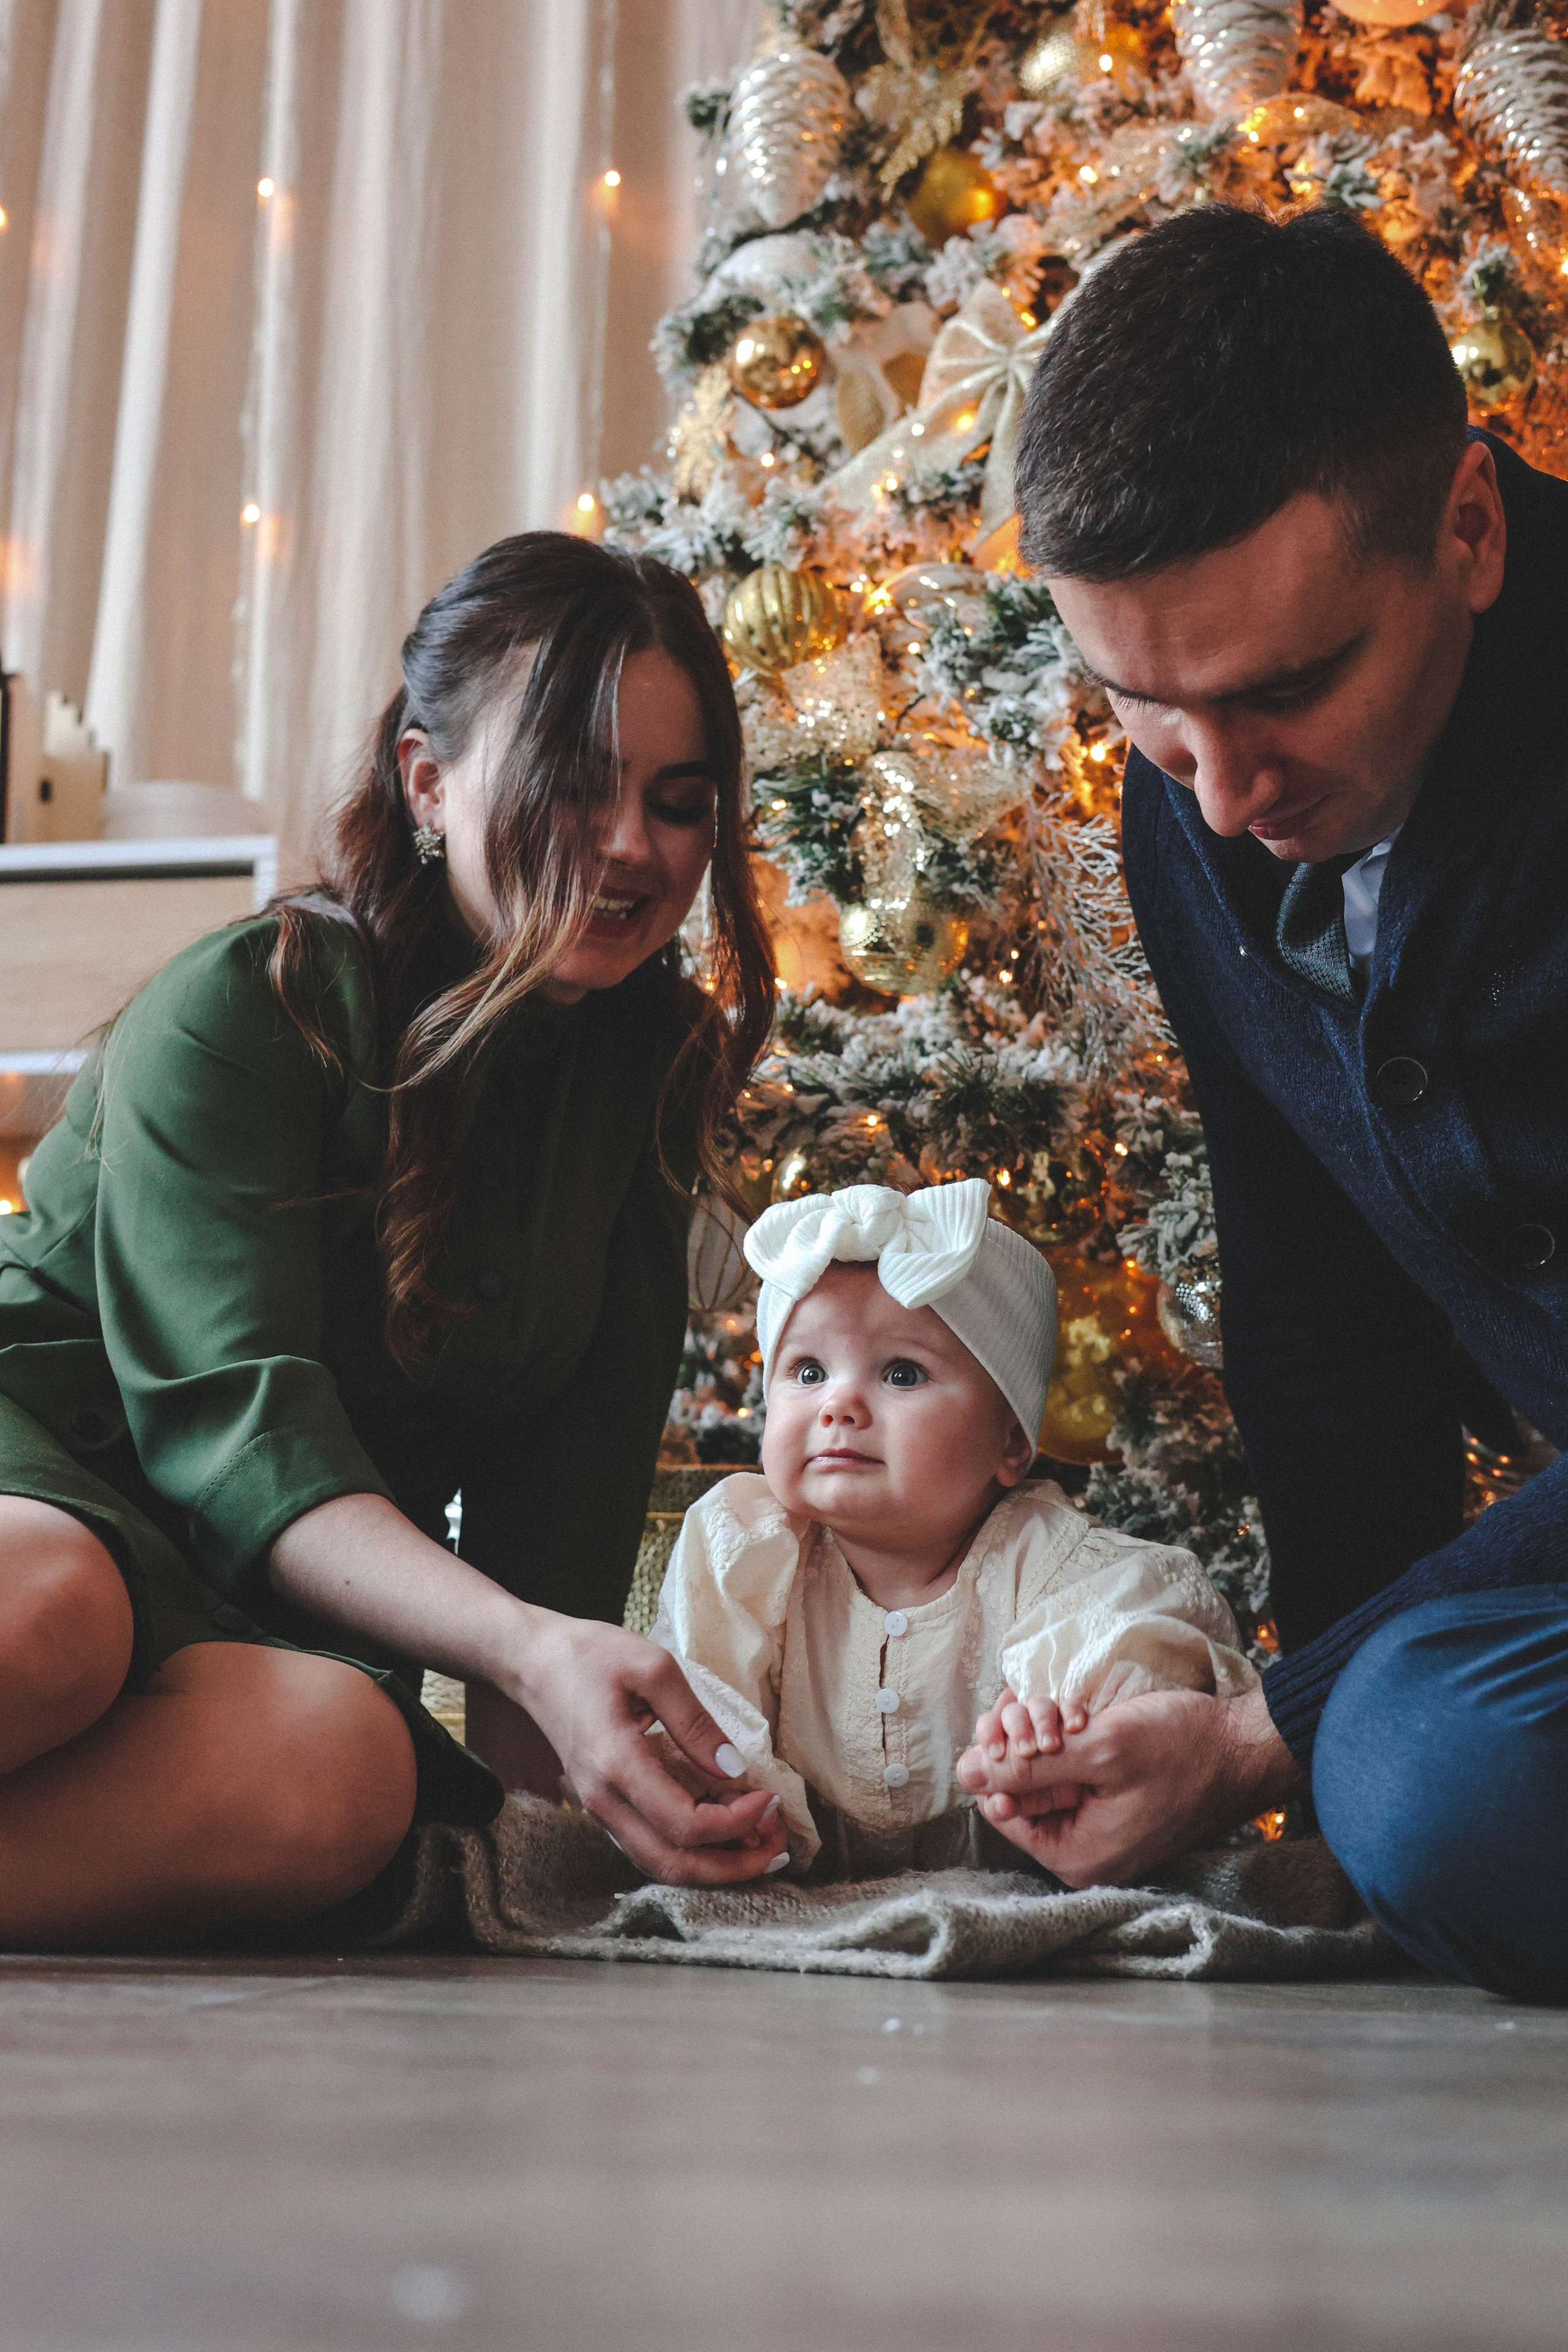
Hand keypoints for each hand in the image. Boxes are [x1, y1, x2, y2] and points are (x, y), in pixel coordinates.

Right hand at [510, 1610, 788, 1886]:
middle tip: (779, 1847)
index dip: (736, 1822)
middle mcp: (604, 1800)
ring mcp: (600, 1809)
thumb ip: (695, 1720)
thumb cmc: (591, 1655)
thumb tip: (735, 1769)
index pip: (684, 1824)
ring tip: (761, 1847)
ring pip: (661, 1865)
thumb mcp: (653, 1667)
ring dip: (714, 1866)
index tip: (769, 1796)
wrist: (533, 1662)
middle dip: (734, 1865)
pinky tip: (724, 1834)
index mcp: (617, 1764)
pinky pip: (649, 1846)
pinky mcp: (604, 1805)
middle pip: (674, 1864)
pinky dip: (691, 1851)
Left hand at [956, 1681, 1304, 1886]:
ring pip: (1044, 1775)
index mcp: (1077, 1857)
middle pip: (1020, 1792)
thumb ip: (1028, 1766)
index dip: (996, 1758)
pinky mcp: (1114, 1803)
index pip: (999, 1808)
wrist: (1245, 1746)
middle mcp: (1085, 1852)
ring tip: (1072, 1711)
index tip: (1013, 1715)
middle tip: (1045, 1707)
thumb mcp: (1101, 1752)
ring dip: (1046, 1735)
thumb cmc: (1184, 1749)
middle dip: (1025, 1741)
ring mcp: (1101, 1828)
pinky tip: (1084, 1716)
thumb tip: (962, 1772)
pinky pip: (1071, 1773)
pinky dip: (1070, 1741)